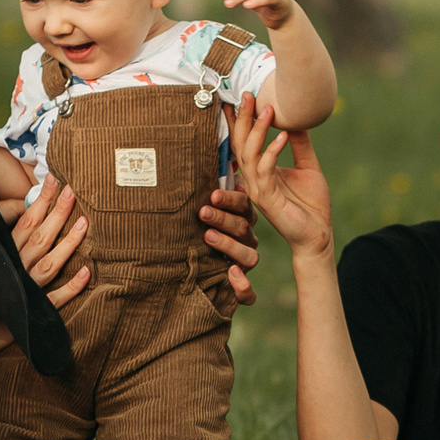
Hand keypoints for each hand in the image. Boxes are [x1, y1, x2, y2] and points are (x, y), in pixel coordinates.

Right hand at [9, 179, 89, 308]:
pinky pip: (56, 299)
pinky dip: (71, 287)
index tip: (56, 179)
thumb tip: (27, 204)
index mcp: (7, 252)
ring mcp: (28, 289)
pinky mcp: (37, 309)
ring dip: (68, 244)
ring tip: (85, 222)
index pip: (27, 221)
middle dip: (57, 213)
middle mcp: (17, 267)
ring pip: (49, 264)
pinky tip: (87, 271)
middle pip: (40, 238)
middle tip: (74, 191)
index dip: (41, 200)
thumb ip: (11, 230)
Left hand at [199, 188, 259, 304]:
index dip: (230, 199)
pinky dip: (243, 287)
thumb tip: (202, 146)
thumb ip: (203, 185)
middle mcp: (246, 240)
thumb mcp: (200, 206)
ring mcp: (244, 264)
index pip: (243, 205)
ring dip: (230, 246)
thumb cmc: (195, 229)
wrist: (191, 274)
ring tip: (208, 237)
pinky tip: (231, 276)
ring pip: (249, 257)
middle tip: (202, 212)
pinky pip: (249, 293)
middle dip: (223, 219)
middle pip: (243, 228)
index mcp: (240, 218)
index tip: (211, 194)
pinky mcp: (239, 288)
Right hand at [230, 92, 333, 259]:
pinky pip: (265, 171)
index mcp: (260, 171)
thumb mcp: (308, 166)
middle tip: (248, 94)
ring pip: (248, 155)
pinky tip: (283, 136)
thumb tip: (296, 118)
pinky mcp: (268, 200)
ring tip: (268, 109)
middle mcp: (254, 179)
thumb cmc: (311, 205)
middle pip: (240, 144)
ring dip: (256, 130)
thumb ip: (300, 144)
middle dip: (242, 118)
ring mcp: (258, 190)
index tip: (241, 95)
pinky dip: (272, 151)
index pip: (244, 141)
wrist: (318, 235)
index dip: (240, 120)